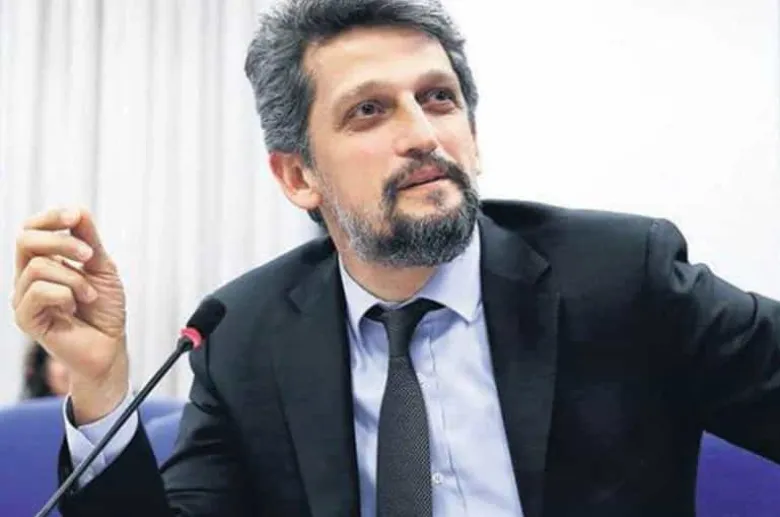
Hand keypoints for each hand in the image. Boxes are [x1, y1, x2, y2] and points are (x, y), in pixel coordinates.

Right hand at [13, 208, 128, 423]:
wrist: (110, 345)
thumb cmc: (105, 310)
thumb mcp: (102, 268)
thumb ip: (89, 240)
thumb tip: (77, 210)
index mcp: (44, 262)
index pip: (31, 229)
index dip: (51, 217)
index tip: (75, 217)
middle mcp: (28, 277)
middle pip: (25, 240)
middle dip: (62, 242)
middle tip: (90, 257)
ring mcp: (24, 297)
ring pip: (38, 267)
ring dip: (74, 279)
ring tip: (89, 295)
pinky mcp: (26, 318)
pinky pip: (39, 291)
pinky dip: (66, 295)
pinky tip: (75, 308)